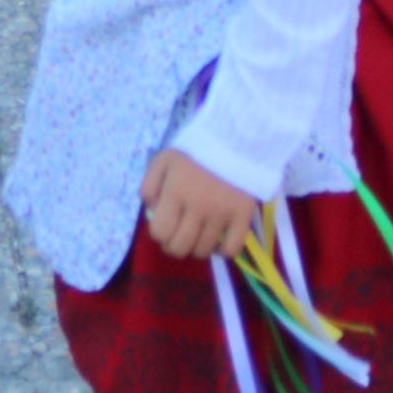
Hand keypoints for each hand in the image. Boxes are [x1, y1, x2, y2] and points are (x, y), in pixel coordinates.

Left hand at [138, 148, 255, 260]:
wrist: (236, 140)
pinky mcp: (243, 217)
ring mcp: (222, 214)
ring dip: (196, 247)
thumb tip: (150, 209)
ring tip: (197, 235)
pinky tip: (218, 243)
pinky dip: (223, 252)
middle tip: (178, 236)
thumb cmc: (197, 151)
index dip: (159, 234)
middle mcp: (197, 208)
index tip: (164, 227)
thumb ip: (149, 184)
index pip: (160, 233)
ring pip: (203, 250)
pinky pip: (232, 249)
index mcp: (175, 192)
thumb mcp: (164, 159)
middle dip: (174, 245)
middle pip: (180, 247)